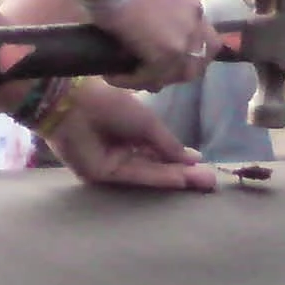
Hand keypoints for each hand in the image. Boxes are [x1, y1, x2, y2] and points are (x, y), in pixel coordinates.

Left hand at [45, 85, 218, 191]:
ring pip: (150, 174)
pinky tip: (179, 179)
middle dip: (184, 173)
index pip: (161, 150)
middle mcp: (124, 149)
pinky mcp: (103, 175)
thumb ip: (167, 143)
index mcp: (132, 131)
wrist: (75, 102)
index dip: (182, 159)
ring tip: (202, 182)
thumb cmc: (110, 102)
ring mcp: (114, 163)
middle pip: (158, 165)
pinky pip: (135, 176)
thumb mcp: (147, 121)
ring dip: (176, 178)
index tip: (204, 165)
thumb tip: (192, 159)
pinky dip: (158, 178)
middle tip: (210, 181)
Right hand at [88, 0, 218, 90]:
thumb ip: (163, 16)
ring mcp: (183, 42)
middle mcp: (196, 25)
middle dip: (177, 74)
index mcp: (194, 8)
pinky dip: (129, 80)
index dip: (192, 56)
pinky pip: (149, 78)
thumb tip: (149, 36)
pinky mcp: (165, 56)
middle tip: (152, 79)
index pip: (207, 41)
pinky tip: (111, 76)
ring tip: (127, 78)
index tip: (173, 62)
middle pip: (198, 63)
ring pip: (174, 75)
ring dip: (151, 80)